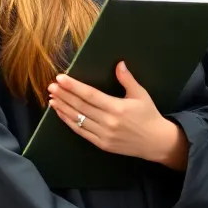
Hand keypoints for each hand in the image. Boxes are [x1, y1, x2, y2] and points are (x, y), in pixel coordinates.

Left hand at [49, 63, 187, 167]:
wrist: (155, 141)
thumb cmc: (149, 115)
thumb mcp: (141, 95)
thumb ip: (128, 80)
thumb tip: (119, 64)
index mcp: (118, 107)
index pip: (90, 95)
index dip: (74, 86)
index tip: (61, 78)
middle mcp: (108, 121)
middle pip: (80, 106)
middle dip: (64, 95)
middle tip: (52, 86)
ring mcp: (103, 134)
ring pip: (77, 119)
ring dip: (63, 107)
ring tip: (52, 97)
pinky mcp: (101, 144)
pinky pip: (80, 131)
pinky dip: (68, 121)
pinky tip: (61, 113)